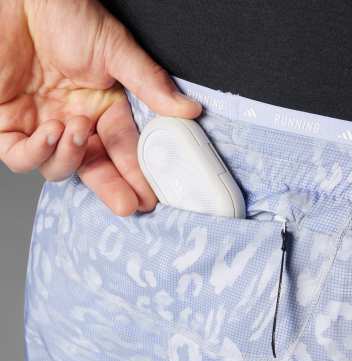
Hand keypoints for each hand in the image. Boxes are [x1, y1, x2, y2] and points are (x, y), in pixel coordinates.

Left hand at [0, 0, 201, 214]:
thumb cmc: (68, 15)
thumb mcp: (116, 50)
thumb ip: (150, 85)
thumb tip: (188, 111)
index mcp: (104, 109)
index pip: (124, 151)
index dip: (137, 175)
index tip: (150, 197)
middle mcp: (76, 122)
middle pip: (94, 169)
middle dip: (112, 189)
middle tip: (128, 204)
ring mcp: (44, 125)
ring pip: (58, 168)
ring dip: (69, 157)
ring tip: (75, 129)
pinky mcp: (9, 123)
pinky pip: (19, 157)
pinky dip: (35, 153)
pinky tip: (51, 130)